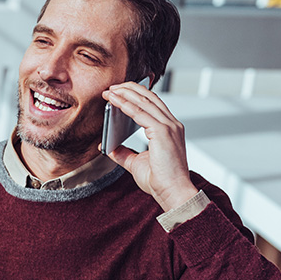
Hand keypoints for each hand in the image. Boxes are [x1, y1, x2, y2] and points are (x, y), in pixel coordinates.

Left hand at [102, 82, 199, 211]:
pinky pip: (140, 113)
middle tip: (112, 87)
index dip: (136, 95)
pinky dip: (126, 105)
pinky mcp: (163, 132)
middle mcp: (172, 124)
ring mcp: (169, 127)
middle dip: (130, 89)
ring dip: (125, 94)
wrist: (172, 192)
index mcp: (170, 129)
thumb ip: (124, 153)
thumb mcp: (136, 164)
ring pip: (145, 102)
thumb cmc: (160, 181)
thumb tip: (108, 148)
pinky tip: (114, 101)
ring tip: (110, 90)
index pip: (153, 104)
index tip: (120, 91)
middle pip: (149, 98)